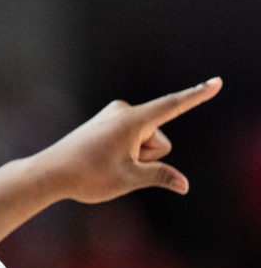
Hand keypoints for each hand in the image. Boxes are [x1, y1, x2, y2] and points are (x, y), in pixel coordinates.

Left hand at [41, 77, 221, 202]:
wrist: (49, 173)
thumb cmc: (87, 176)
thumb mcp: (128, 180)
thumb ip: (160, 177)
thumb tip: (183, 184)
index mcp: (132, 120)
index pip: (173, 105)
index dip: (197, 96)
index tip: (217, 83)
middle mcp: (123, 111)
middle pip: (159, 140)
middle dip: (146, 157)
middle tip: (114, 166)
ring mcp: (113, 116)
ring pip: (144, 142)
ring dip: (133, 157)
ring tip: (104, 163)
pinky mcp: (106, 123)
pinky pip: (130, 140)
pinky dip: (124, 153)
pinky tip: (101, 159)